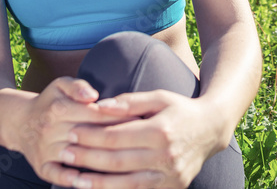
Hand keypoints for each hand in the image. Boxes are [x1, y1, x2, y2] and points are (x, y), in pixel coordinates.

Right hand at [15, 77, 138, 184]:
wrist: (20, 122)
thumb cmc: (50, 102)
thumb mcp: (60, 85)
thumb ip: (77, 86)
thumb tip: (93, 96)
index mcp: (58, 108)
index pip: (95, 113)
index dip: (119, 116)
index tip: (140, 118)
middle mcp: (51, 129)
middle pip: (89, 136)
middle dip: (115, 138)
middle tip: (141, 141)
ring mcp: (45, 149)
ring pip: (76, 156)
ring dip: (100, 160)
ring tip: (126, 162)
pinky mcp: (41, 166)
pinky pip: (57, 175)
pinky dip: (72, 180)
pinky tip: (89, 181)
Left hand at [54, 90, 225, 188]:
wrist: (212, 130)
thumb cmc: (181, 109)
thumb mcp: (159, 97)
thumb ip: (130, 102)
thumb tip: (99, 106)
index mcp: (161, 130)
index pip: (117, 136)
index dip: (91, 136)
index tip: (72, 133)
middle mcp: (166, 156)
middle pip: (117, 160)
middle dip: (87, 158)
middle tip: (64, 153)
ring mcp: (171, 176)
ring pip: (125, 183)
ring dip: (96, 182)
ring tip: (74, 177)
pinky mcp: (173, 188)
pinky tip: (98, 188)